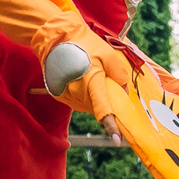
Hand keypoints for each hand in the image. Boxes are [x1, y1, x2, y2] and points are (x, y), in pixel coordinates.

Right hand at [30, 11, 129, 136]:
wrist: (55, 38)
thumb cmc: (84, 44)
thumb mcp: (108, 54)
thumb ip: (119, 73)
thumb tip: (123, 90)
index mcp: (91, 83)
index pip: (103, 110)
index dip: (111, 126)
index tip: (117, 140)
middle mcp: (77, 93)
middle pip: (97, 108)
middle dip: (106, 101)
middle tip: (106, 82)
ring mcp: (67, 96)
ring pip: (88, 106)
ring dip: (95, 98)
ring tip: (90, 76)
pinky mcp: (60, 95)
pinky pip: (78, 102)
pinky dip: (85, 96)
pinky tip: (83, 80)